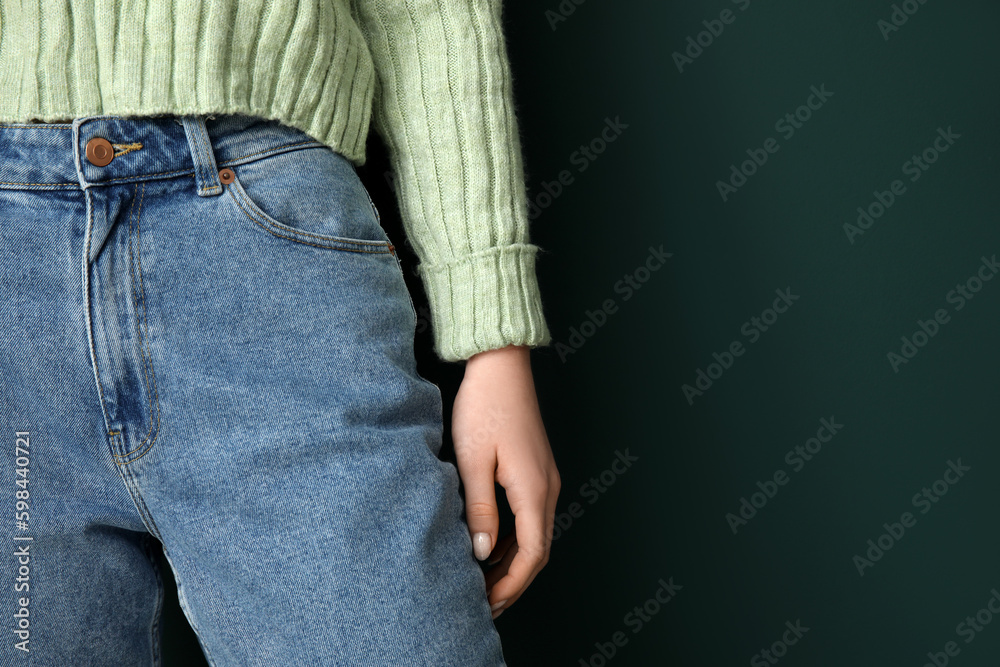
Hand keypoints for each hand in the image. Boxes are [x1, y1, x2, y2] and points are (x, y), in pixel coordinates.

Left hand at [451, 344, 559, 619]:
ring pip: (534, 534)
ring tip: (483, 580)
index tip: (489, 603)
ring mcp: (545, 478)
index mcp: (534, 490)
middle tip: (484, 601)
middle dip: (512, 580)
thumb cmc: (485, 407)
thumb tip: (481, 551)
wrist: (501, 366)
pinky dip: (513, 539)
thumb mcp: (473, 461)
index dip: (511, 585)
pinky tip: (490, 544)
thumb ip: (479, 509)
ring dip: (512, 561)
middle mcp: (547, 488)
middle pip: (537, 550)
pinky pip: (530, 516)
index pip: (531, 554)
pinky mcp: (537, 470)